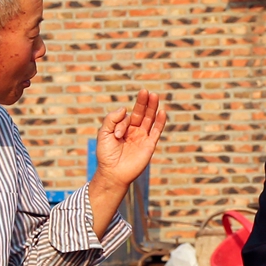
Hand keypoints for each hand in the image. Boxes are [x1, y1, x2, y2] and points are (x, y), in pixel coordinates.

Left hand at [88, 91, 167, 235]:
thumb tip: (125, 109)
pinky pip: (156, 131)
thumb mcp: (103, 133)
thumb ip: (112, 119)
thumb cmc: (106, 155)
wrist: (113, 173)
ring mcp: (142, 138)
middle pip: (141, 113)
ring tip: (155, 95)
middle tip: (146, 91)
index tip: (117, 134)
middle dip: (144, 102)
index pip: (127, 116)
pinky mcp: (149, 145)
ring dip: (152, 108)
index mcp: (123, 128)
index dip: (122, 122)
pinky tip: (162, 112)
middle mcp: (134, 132)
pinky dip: (160, 122)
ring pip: (150, 119)